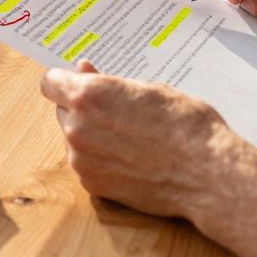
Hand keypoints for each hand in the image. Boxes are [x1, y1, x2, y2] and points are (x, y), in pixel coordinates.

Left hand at [40, 60, 256, 256]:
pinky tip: (131, 158)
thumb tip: (82, 70)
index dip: (65, 81)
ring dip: (92, 135)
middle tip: (118, 110)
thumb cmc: (185, 124)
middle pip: (62, 110)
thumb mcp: (148, 88)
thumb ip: (107, 82)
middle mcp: (76, 128)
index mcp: (89, 95)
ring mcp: (82, 160)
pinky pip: (87, 164)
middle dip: (82, 108)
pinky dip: (101, 159)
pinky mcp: (93, 185)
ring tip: (132, 137)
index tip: (79, 83)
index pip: (50, 82)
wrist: (206, 173)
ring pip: (74, 138)